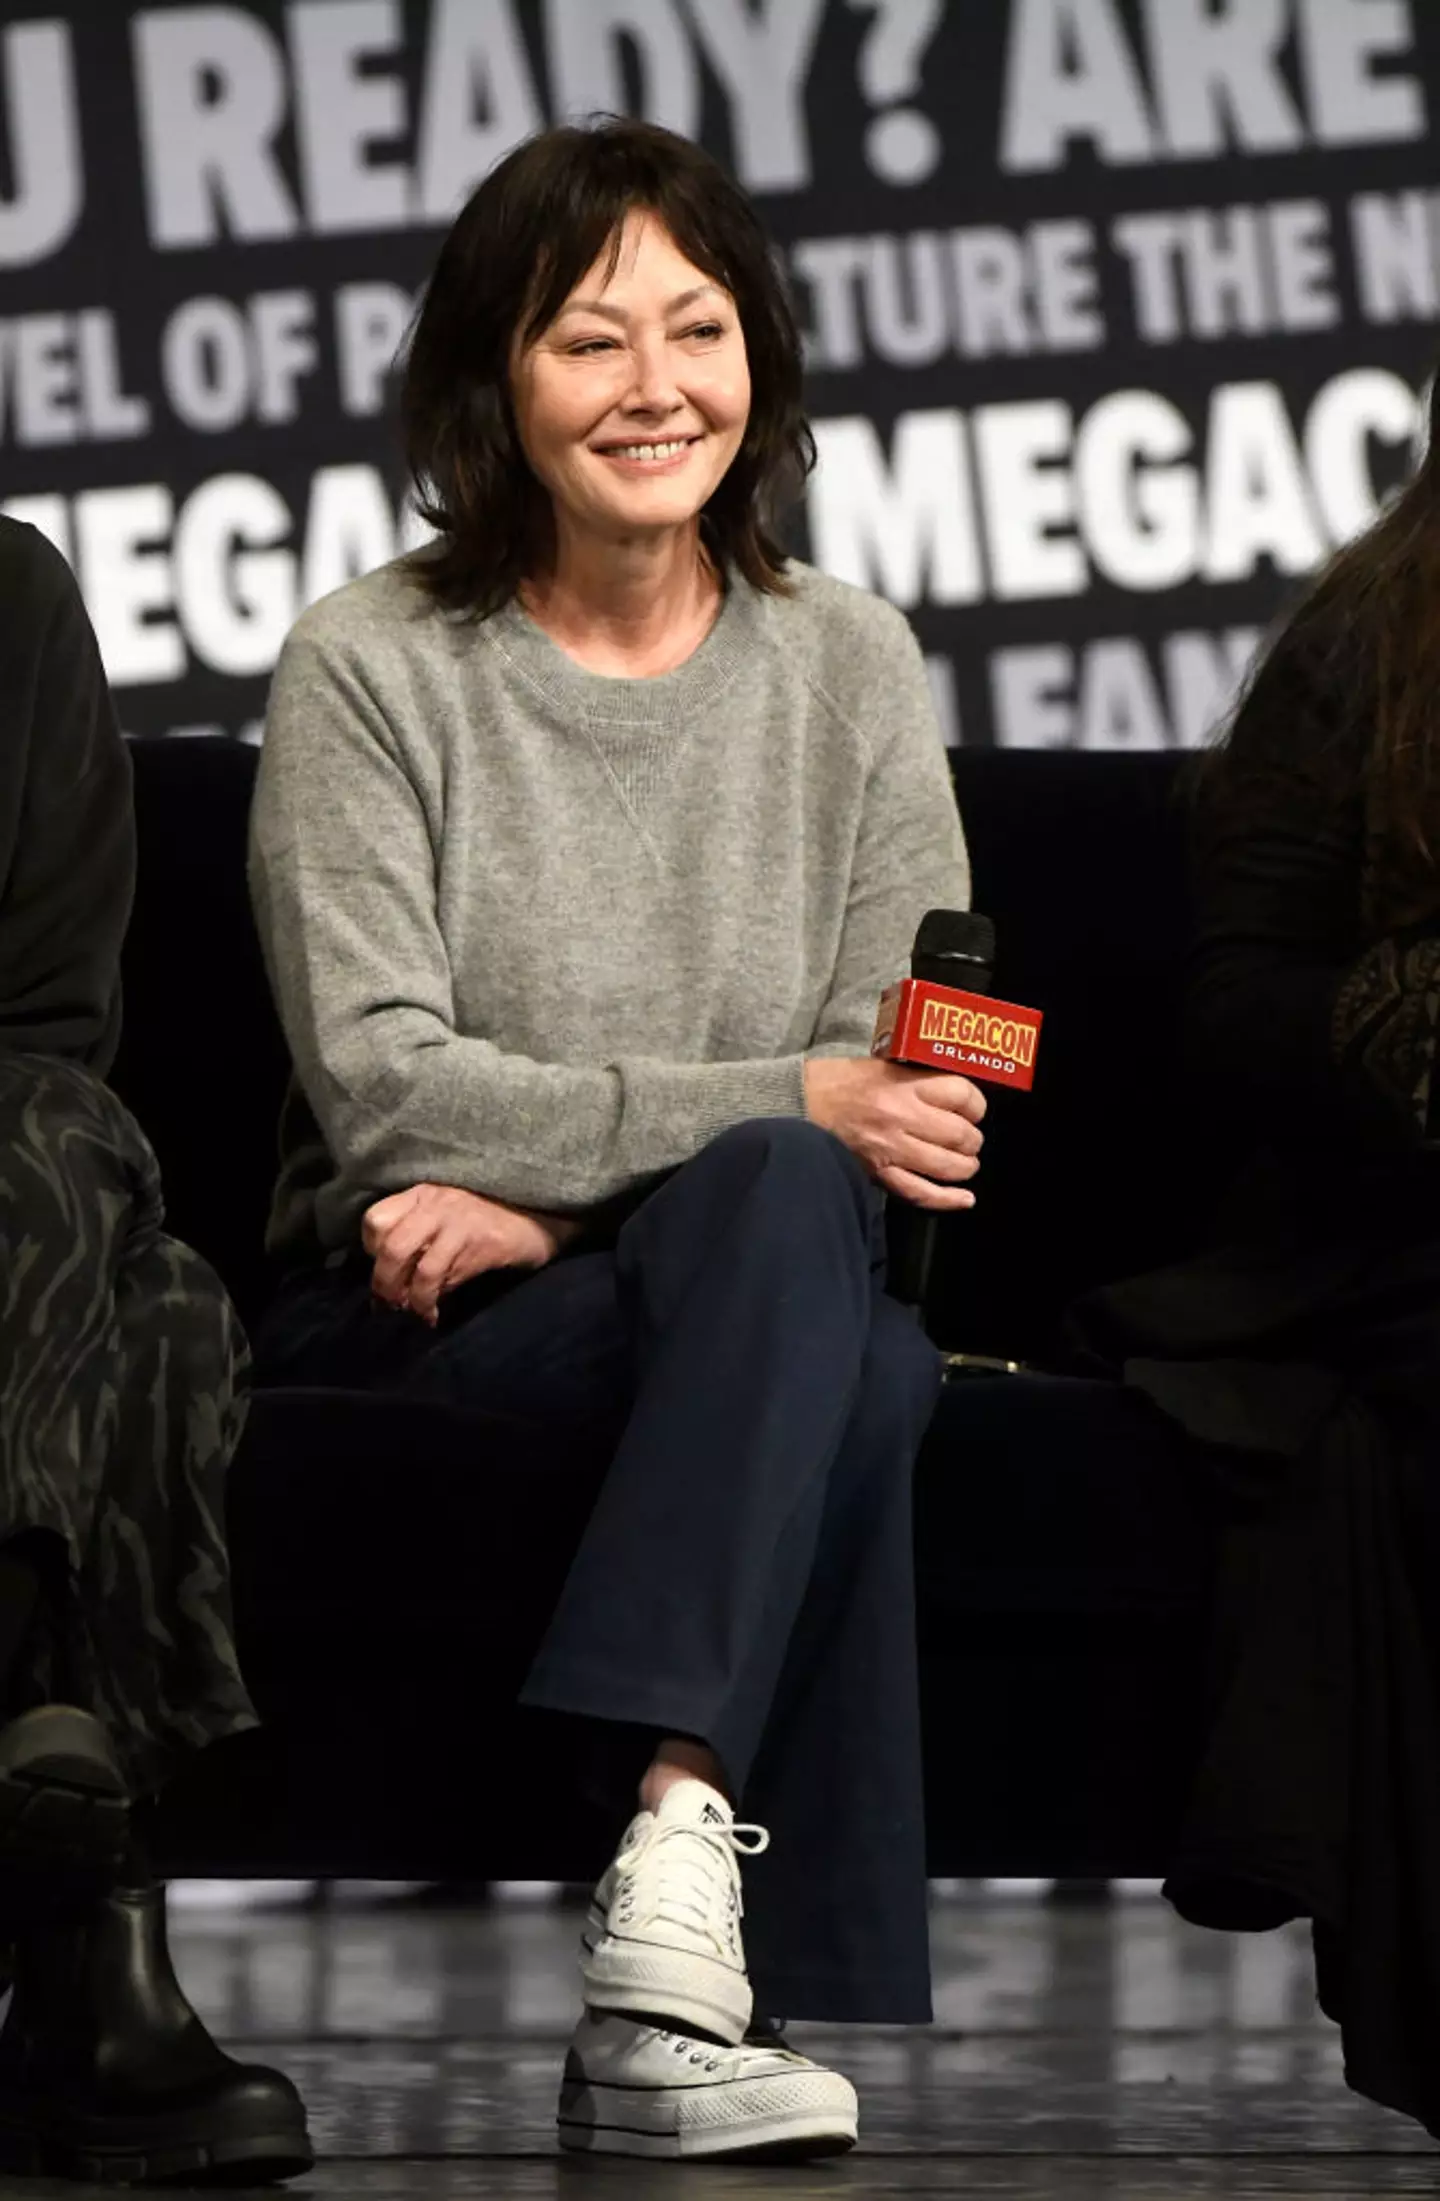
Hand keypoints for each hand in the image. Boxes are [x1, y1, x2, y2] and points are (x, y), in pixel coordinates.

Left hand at [361, 1183, 579, 1325]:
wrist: (544, 1216)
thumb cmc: (494, 1218)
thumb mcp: (452, 1217)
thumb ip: (424, 1237)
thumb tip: (397, 1283)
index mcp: (424, 1193)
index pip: (376, 1218)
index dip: (372, 1250)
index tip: (384, 1270)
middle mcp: (435, 1202)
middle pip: (388, 1241)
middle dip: (382, 1280)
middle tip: (387, 1304)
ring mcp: (456, 1220)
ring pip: (409, 1258)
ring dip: (404, 1295)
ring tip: (411, 1312)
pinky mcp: (477, 1241)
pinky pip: (439, 1274)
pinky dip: (429, 1300)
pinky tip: (433, 1314)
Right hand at [802, 1057, 985, 1211]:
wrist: (798, 1103)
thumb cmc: (838, 1082)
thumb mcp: (882, 1067)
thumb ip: (917, 1080)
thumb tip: (954, 1095)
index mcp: (904, 1085)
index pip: (962, 1094)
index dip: (976, 1105)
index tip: (974, 1109)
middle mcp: (902, 1116)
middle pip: (961, 1134)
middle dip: (972, 1140)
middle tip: (968, 1140)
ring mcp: (891, 1148)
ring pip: (947, 1166)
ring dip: (964, 1167)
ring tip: (964, 1164)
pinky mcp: (879, 1173)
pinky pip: (920, 1192)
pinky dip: (947, 1199)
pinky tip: (965, 1199)